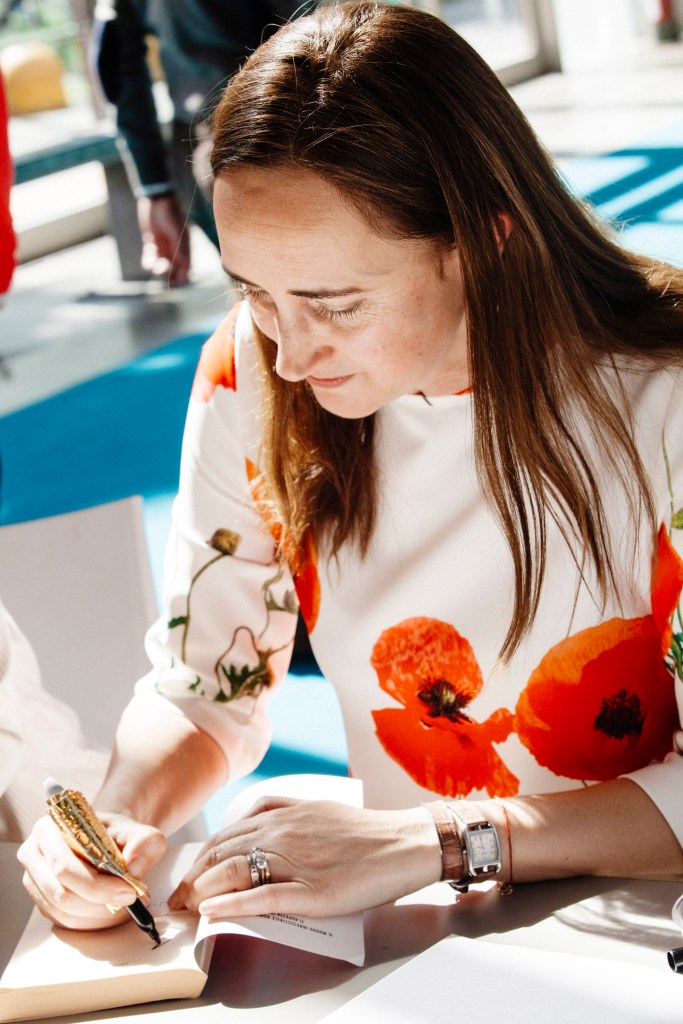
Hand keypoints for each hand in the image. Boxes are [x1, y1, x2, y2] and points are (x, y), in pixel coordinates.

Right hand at [18, 812, 166, 930]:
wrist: (109, 838)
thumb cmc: (118, 833)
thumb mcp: (139, 831)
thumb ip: (144, 843)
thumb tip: (134, 868)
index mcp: (49, 830)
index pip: (65, 866)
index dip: (97, 885)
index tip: (129, 891)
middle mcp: (34, 855)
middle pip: (61, 894)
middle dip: (100, 903)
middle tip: (131, 900)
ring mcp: (36, 881)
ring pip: (63, 912)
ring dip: (98, 916)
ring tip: (126, 905)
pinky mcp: (43, 900)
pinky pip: (65, 922)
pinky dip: (93, 922)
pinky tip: (112, 912)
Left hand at [137, 194, 190, 286]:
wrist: (156, 199)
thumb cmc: (170, 214)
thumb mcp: (176, 232)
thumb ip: (180, 249)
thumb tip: (185, 266)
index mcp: (185, 245)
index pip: (187, 264)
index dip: (185, 274)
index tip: (181, 281)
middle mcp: (175, 247)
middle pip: (174, 266)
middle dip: (171, 274)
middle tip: (168, 282)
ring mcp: (163, 245)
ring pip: (162, 262)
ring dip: (159, 268)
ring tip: (155, 268)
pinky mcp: (151, 241)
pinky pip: (150, 256)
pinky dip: (149, 261)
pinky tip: (147, 264)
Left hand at [168, 797, 441, 919]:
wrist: (405, 843)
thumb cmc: (366, 833)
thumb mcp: (318, 810)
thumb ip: (285, 813)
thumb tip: (255, 827)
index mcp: (285, 814)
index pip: (227, 835)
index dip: (202, 858)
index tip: (190, 876)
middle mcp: (283, 832)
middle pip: (222, 852)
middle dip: (194, 877)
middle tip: (179, 899)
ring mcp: (295, 860)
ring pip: (234, 871)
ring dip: (203, 891)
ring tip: (188, 908)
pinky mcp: (311, 890)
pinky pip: (261, 896)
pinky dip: (230, 904)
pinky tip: (212, 912)